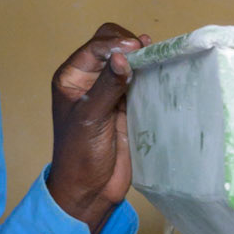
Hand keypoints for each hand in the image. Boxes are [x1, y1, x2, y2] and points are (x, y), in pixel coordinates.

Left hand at [48, 22, 150, 233]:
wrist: (90, 190)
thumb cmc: (79, 155)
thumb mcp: (91, 118)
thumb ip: (108, 86)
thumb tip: (123, 56)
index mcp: (72, 77)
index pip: (95, 47)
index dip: (115, 43)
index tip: (136, 47)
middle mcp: (90, 79)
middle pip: (111, 47)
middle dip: (129, 44)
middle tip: (148, 51)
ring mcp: (110, 91)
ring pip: (128, 62)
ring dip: (142, 57)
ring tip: (158, 55)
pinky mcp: (128, 106)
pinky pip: (140, 82)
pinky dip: (150, 74)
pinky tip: (161, 70)